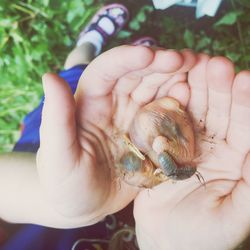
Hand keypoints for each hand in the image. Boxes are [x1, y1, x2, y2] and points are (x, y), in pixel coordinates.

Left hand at [37, 45, 195, 226]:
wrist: (80, 204)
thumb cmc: (63, 182)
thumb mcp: (58, 155)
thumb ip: (57, 118)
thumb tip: (49, 76)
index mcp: (90, 104)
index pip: (107, 71)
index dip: (126, 60)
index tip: (150, 55)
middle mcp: (113, 105)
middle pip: (137, 76)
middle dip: (160, 64)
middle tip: (186, 59)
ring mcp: (133, 120)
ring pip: (155, 90)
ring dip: (174, 79)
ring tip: (197, 71)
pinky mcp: (148, 136)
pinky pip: (166, 116)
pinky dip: (180, 105)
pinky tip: (192, 98)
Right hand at [134, 54, 249, 249]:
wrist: (166, 241)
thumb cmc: (204, 237)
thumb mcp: (234, 215)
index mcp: (237, 159)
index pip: (245, 125)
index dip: (245, 103)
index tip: (243, 79)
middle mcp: (214, 146)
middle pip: (219, 112)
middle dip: (218, 88)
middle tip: (213, 63)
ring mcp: (187, 144)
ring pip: (194, 112)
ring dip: (194, 90)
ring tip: (191, 66)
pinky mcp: (165, 146)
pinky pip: (168, 123)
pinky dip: (169, 106)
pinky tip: (171, 89)